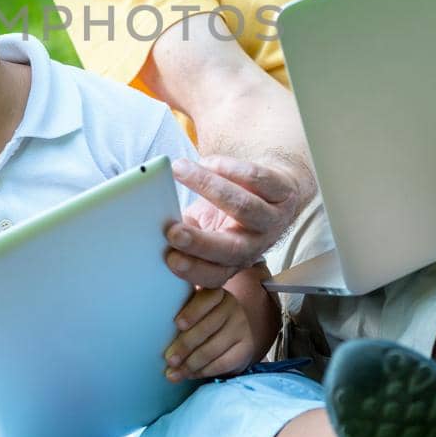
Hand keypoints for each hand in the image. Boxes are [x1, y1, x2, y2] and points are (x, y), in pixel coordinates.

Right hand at [164, 155, 310, 286]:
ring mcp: (273, 219)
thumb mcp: (205, 225)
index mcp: (232, 260)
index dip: (193, 270)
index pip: (215, 275)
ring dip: (209, 188)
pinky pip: (259, 179)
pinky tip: (209, 161)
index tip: (169, 258)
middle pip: (232, 251)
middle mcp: (255, 244)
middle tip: (172, 231)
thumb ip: (185, 228)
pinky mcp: (284, 191)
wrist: (274, 188)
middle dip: (200, 243)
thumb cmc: (229, 209)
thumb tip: (151, 226)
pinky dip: (231, 168)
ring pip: (244, 208)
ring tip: (181, 170)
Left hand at [164, 287, 255, 380]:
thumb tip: (153, 327)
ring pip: (213, 348)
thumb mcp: (194, 308)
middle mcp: (232, 306)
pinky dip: (203, 371)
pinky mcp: (245, 348)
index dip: (192, 312)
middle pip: (207, 328)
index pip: (206, 299)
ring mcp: (241, 327)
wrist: (234, 330)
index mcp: (215, 292)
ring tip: (174, 373)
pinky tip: (190, 374)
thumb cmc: (201, 318)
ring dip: (191, 364)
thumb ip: (179, 311)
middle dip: (185, 346)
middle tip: (169, 359)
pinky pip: (223, 363)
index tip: (177, 324)